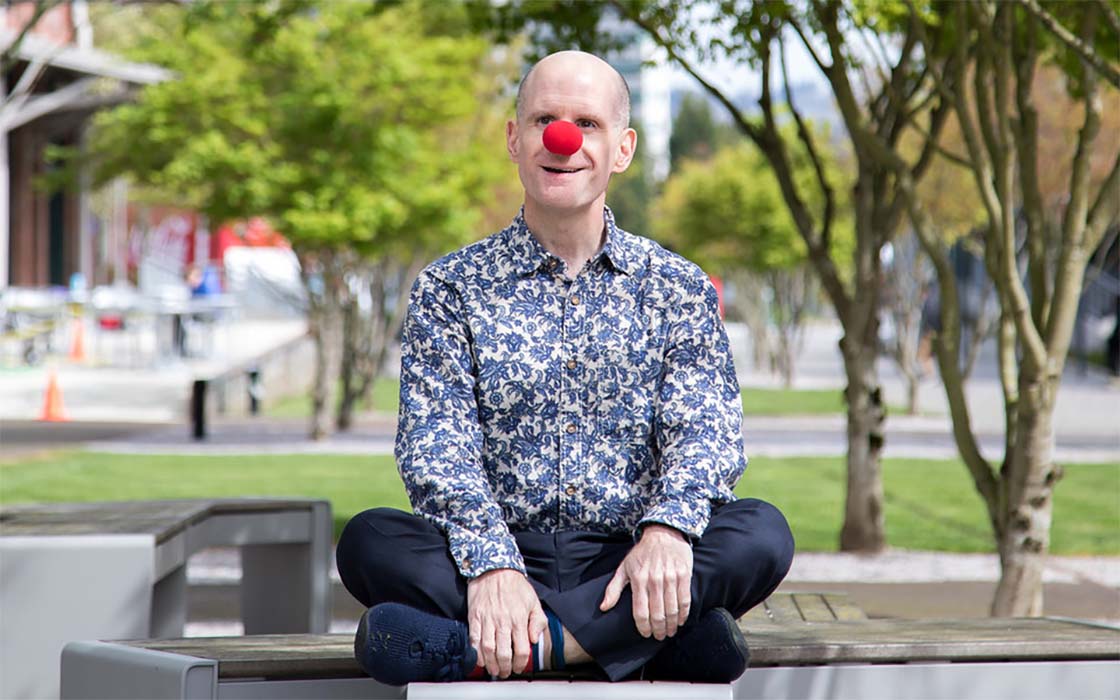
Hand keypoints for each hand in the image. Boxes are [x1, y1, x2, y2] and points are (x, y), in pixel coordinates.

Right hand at [466, 568, 547, 677]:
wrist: (494, 568)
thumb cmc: (515, 585)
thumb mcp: (533, 600)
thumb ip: (537, 621)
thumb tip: (535, 639)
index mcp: (519, 618)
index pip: (521, 649)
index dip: (521, 663)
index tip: (520, 667)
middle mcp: (503, 621)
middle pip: (503, 653)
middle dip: (505, 668)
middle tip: (506, 672)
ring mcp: (487, 619)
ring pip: (488, 649)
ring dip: (491, 664)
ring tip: (494, 669)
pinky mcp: (474, 616)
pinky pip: (473, 639)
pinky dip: (476, 652)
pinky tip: (480, 659)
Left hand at [599, 524, 692, 639]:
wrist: (663, 534)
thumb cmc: (642, 553)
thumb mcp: (624, 568)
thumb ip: (613, 589)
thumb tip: (604, 608)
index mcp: (638, 579)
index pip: (640, 611)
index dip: (643, 627)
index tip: (646, 634)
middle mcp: (655, 580)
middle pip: (658, 614)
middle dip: (658, 630)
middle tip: (659, 636)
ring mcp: (670, 577)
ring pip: (672, 610)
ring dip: (671, 625)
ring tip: (669, 631)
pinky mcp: (684, 575)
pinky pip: (685, 600)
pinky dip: (683, 614)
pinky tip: (680, 620)